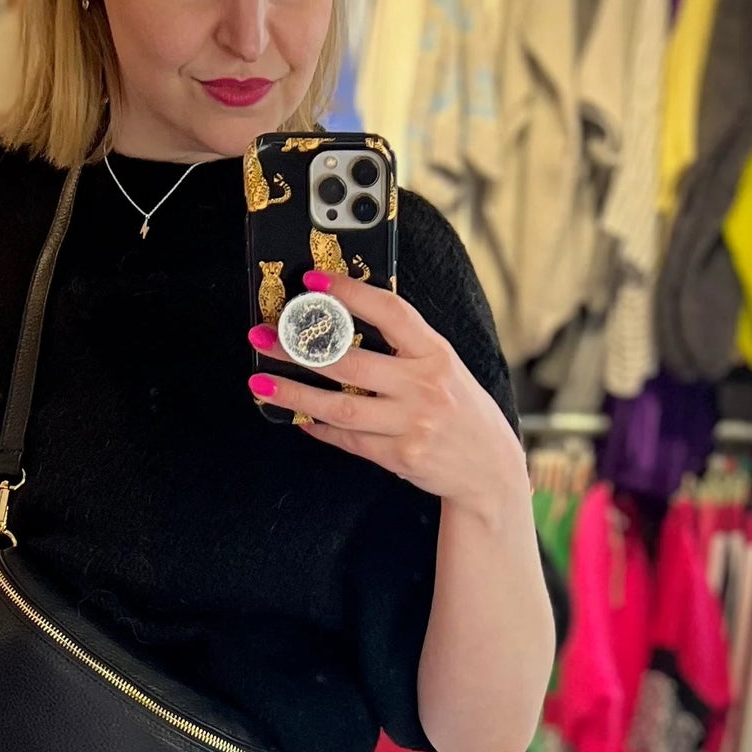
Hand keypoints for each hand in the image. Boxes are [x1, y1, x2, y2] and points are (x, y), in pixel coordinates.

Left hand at [248, 272, 519, 510]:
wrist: (490, 470)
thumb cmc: (463, 412)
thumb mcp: (446, 368)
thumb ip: (406, 348)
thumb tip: (345, 325)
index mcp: (436, 354)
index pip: (390, 312)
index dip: (350, 293)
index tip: (313, 282)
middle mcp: (425, 388)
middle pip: (350, 362)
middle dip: (299, 348)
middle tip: (264, 336)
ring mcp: (412, 425)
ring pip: (340, 407)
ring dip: (294, 393)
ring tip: (261, 381)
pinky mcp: (400, 457)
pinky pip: (349, 440)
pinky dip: (319, 428)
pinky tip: (298, 416)